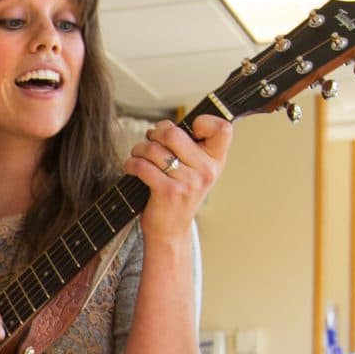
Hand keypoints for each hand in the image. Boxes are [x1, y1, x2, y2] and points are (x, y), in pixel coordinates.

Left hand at [127, 114, 230, 244]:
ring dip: (139, 149)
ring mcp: (187, 182)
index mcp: (216, 161)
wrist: (171, 231)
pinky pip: (142, 165)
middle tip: (150, 140)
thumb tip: (164, 125)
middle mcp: (205, 171)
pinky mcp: (168, 192)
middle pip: (174, 133)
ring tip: (139, 155)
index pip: (222, 129)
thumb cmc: (180, 195)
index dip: (205, 122)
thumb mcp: (196, 171)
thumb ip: (190, 147)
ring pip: (154, 149)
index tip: (190, 129)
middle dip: (155, 133)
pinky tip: (132, 167)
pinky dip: (132, 163)